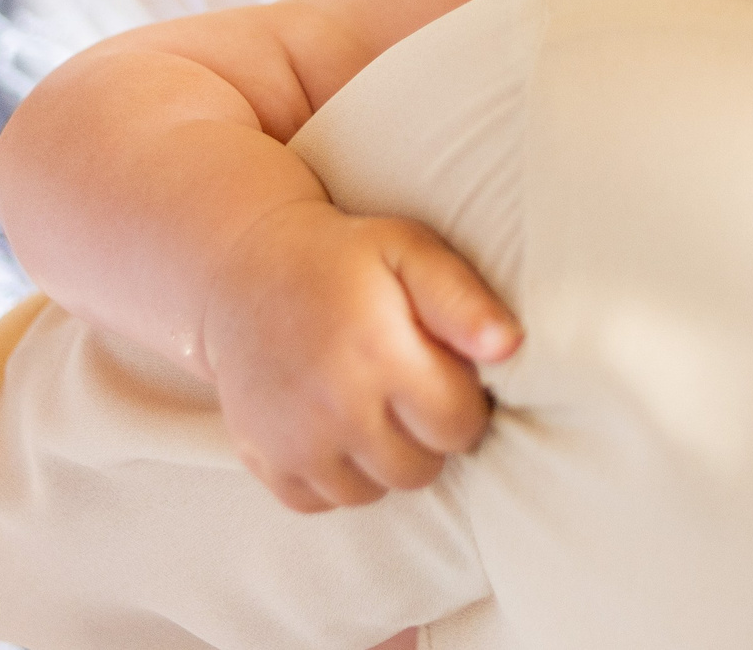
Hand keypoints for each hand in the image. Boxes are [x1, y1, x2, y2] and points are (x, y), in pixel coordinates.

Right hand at [202, 200, 520, 512]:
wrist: (243, 267)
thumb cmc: (343, 258)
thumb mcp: (409, 251)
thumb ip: (463, 299)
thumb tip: (509, 348)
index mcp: (379, 353)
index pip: (460, 427)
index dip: (463, 402)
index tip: (443, 371)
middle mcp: (335, 407)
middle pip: (419, 470)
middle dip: (425, 435)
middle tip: (406, 388)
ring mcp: (294, 441)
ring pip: (373, 492)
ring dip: (381, 459)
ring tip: (370, 405)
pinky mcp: (263, 460)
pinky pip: (322, 501)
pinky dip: (334, 475)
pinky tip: (334, 426)